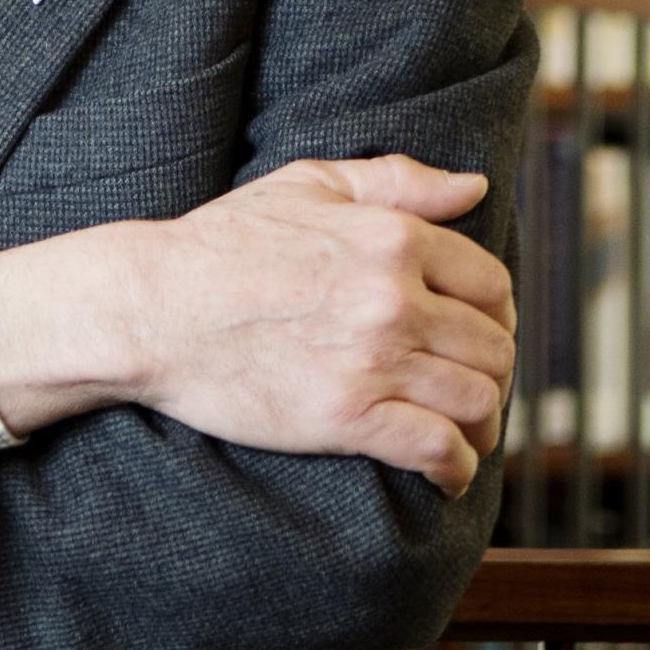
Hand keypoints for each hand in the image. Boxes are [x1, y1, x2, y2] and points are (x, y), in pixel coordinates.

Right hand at [132, 154, 514, 496]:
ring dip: (482, 422)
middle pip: (493, 347)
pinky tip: (446, 470)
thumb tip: (476, 185)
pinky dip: (455, 467)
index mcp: (390, 235)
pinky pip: (439, 449)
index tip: (478, 332)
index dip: (496, 314)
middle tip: (469, 384)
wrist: (153, 305)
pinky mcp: (347, 417)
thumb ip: (396, 180)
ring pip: (476, 400)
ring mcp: (373, 359)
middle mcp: (394, 296)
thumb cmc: (224, 241)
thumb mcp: (308, 184)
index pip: (491, 283)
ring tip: (464, 430)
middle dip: (493, 371)